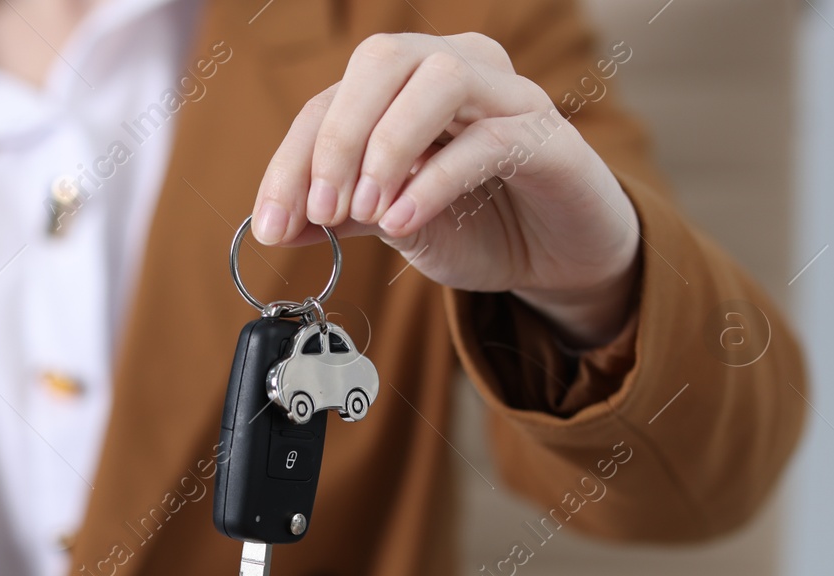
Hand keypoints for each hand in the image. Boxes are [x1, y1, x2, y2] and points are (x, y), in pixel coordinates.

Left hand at [253, 33, 641, 346]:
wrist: (561, 256)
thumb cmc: (479, 225)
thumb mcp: (395, 223)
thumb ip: (342, 214)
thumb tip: (277, 225)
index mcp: (406, 85)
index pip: (331, 102)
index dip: (293, 163)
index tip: (272, 226)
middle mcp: (456, 68)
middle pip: (380, 61)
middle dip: (337, 137)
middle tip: (321, 210)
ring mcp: (507, 94)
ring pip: (437, 79)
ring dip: (387, 146)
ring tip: (367, 212)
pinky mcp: (547, 135)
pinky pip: (486, 139)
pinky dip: (435, 180)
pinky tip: (405, 221)